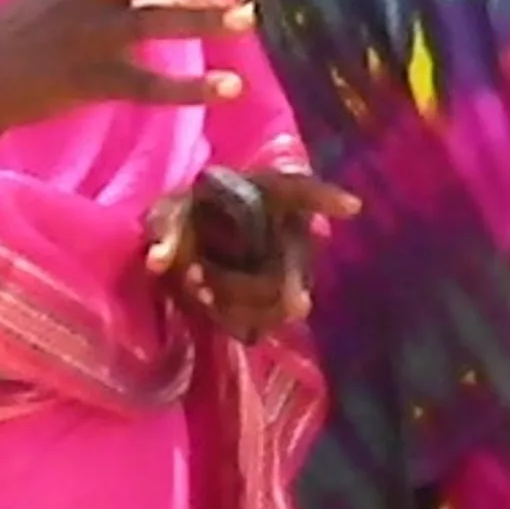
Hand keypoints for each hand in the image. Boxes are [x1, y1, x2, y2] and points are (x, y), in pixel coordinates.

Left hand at [147, 165, 359, 340]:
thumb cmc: (190, 215)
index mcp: (269, 193)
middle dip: (277, 283)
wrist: (193, 244)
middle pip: (296, 259)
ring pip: (281, 295)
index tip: (353, 207)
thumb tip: (156, 259)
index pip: (302, 191)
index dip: (327, 198)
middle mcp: (288, 230)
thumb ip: (165, 229)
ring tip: (200, 292)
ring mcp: (287, 268)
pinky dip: (234, 318)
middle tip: (252, 295)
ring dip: (239, 299)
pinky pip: (264, 317)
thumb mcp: (170, 212)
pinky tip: (207, 308)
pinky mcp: (274, 299)